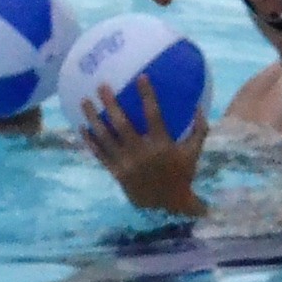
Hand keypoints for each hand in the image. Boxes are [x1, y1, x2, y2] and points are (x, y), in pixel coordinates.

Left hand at [75, 76, 206, 218]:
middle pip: (122, 125)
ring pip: (105, 138)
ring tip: (84, 101)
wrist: (168, 204)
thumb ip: (199, 129)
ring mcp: (126, 164)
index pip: (153, 115)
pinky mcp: (116, 173)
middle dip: (110, 104)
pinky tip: (82, 127)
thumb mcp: (194, 151)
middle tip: (101, 85)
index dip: (147, 96)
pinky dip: (90, 141)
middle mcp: (141, 153)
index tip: (140, 77)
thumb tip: (199, 105)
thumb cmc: (182, 174)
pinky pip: (100, 154)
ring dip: (93, 118)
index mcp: (162, 145)